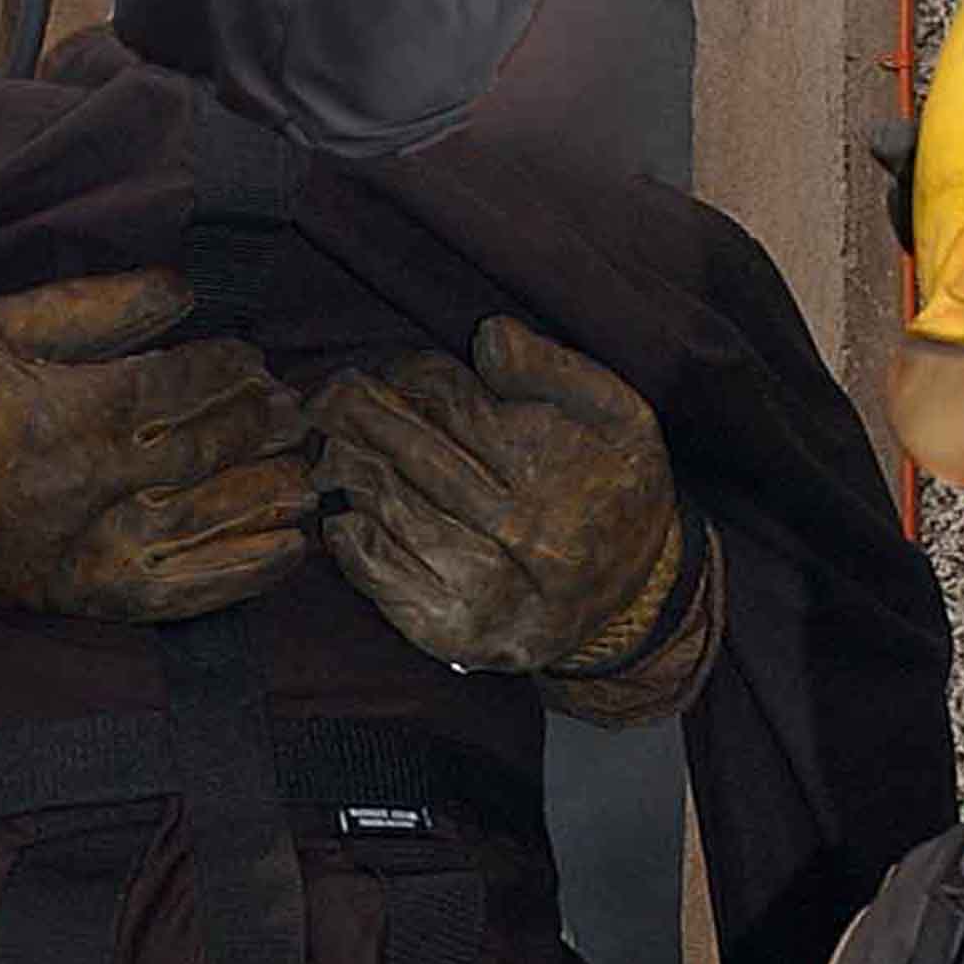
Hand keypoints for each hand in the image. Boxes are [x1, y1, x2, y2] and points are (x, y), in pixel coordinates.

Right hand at [0, 268, 314, 617]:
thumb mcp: (0, 322)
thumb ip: (95, 305)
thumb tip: (183, 290)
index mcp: (66, 409)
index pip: (174, 388)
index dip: (227, 373)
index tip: (255, 362)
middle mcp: (88, 481)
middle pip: (201, 451)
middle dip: (257, 426)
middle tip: (292, 412)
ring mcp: (94, 545)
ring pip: (206, 519)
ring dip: (268, 494)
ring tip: (304, 471)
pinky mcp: (93, 594)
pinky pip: (186, 590)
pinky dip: (245, 572)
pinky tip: (289, 550)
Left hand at [315, 320, 688, 679]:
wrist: (633, 607)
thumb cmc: (616, 495)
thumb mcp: (620, 417)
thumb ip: (556, 369)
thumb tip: (488, 336)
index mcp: (551, 470)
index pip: (454, 403)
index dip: (411, 377)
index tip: (392, 368)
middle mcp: (516, 532)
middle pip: (413, 452)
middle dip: (360, 412)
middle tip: (330, 392)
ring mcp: (480, 586)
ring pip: (388, 505)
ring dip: (349, 467)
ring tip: (332, 444)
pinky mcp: (449, 628)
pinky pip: (378, 571)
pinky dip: (349, 536)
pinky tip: (343, 513)